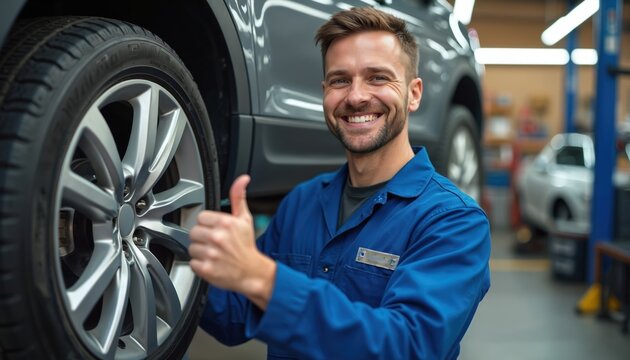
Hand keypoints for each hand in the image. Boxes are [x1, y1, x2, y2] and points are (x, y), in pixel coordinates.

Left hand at [188, 175, 275, 309]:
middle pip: (193, 232)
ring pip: (191, 248)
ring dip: (200, 252)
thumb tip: (243, 179)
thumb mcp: (245, 219)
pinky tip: (211, 263)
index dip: (207, 224)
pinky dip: (200, 265)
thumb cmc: (246, 246)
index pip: (201, 217)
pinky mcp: (206, 269)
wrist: (252, 272)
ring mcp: (211, 254)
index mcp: (225, 223)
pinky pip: (192, 263)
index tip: (215, 230)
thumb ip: (238, 197)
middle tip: (214, 243)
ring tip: (213, 254)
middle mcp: (218, 237)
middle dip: (202, 238)